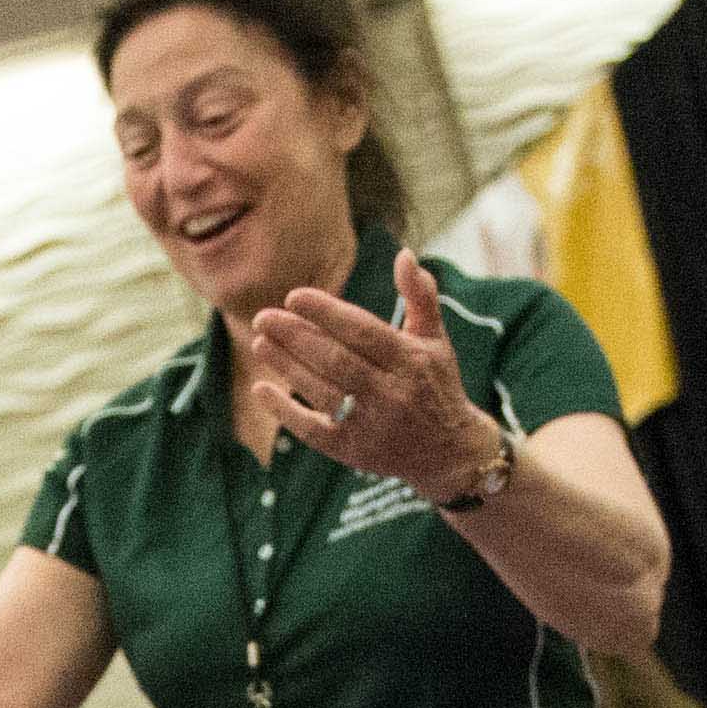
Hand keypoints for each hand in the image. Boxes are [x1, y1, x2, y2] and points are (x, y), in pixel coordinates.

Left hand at [246, 248, 502, 503]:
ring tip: (259, 342)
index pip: (363, 331)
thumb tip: (404, 255)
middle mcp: (391, 394)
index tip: (293, 296)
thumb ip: (420, 296)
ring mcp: (370, 425)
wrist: (447, 452)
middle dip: (296, 337)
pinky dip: (285, 410)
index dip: (326, 313)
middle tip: (264, 317)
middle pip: (336, 360)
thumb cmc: (435, 384)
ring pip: (321, 391)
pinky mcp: (352, 450)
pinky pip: (313, 430)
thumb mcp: (435, 339)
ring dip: (286, 366)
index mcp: (409, 361)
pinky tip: (261, 388)